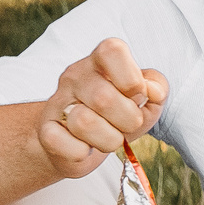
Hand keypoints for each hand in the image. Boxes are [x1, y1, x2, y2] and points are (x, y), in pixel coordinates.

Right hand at [37, 38, 168, 177]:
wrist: (82, 142)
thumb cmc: (119, 113)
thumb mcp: (147, 97)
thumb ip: (157, 87)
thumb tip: (153, 92)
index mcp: (100, 61)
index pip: (112, 51)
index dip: (132, 79)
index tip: (137, 95)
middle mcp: (75, 76)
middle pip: (104, 98)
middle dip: (128, 121)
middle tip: (127, 125)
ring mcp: (57, 102)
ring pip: (84, 123)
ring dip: (109, 140)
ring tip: (108, 137)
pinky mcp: (46, 131)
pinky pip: (69, 146)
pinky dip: (84, 153)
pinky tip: (85, 147)